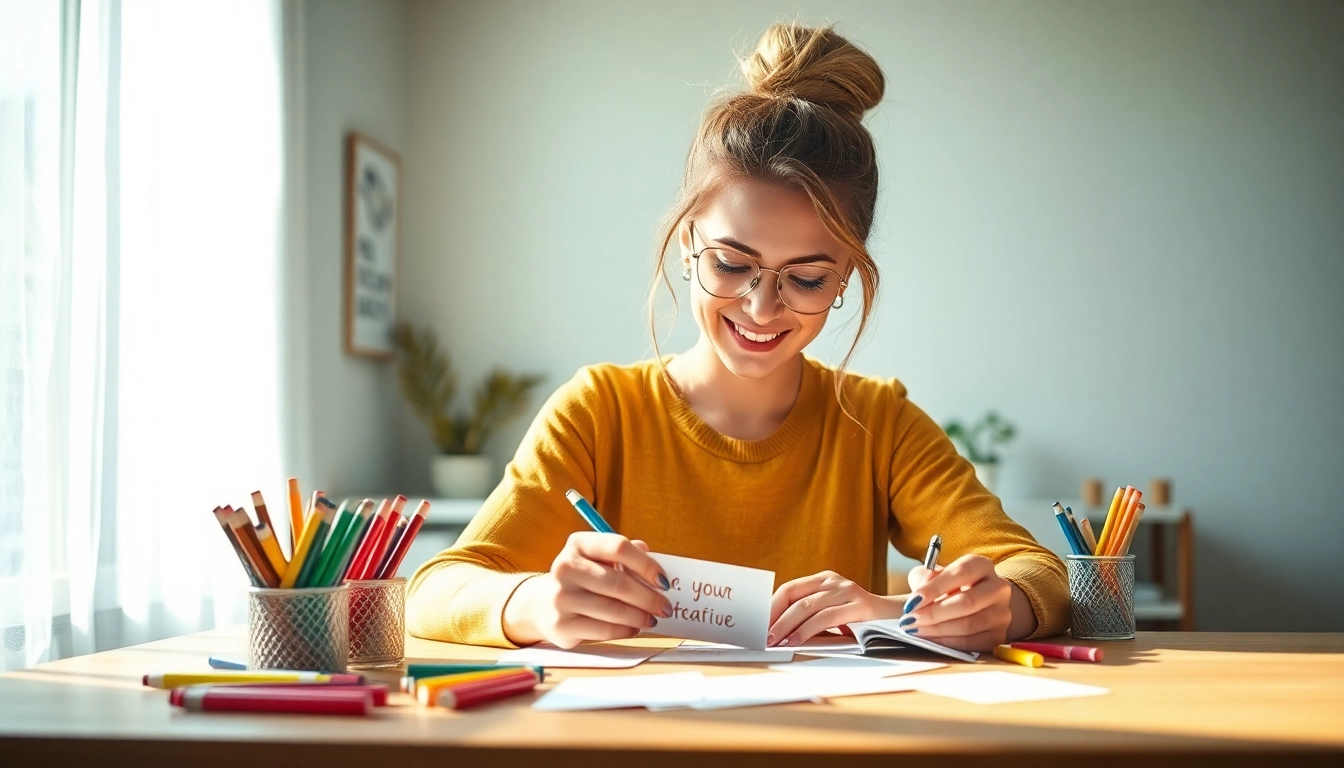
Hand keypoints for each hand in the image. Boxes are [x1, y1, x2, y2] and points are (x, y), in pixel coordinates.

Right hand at [503, 532, 672, 648]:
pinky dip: (625, 630)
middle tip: (665, 607)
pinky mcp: (561, 625)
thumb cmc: (583, 578)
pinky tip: (634, 628)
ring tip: (652, 619)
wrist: (544, 604)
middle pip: (618, 582)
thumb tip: (655, 562)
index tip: (664, 581)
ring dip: (640, 617)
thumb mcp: (599, 558)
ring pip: (613, 610)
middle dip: (649, 597)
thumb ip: (626, 555)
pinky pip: (603, 630)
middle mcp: (565, 567)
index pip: (618, 547)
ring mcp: (561, 597)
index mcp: (578, 544)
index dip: (647, 564)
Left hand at [767, 570, 898, 646]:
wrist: (899, 619)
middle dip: (774, 617)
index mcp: (824, 579)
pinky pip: (826, 617)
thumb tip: (778, 635)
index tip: (758, 623)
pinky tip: (797, 640)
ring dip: (787, 625)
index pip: (789, 589)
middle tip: (762, 635)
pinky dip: (807, 630)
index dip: (771, 606)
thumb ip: (811, 617)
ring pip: (807, 606)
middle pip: (794, 596)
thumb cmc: (861, 621)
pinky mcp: (860, 605)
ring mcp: (847, 590)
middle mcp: (834, 581)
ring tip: (775, 641)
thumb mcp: (833, 614)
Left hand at [900, 554, 1012, 651]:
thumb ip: (924, 576)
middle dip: (934, 613)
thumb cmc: (949, 587)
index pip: (962, 572)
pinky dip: (948, 643)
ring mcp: (1001, 613)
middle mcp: (998, 588)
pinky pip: (972, 643)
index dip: (935, 588)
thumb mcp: (934, 575)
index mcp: (982, 565)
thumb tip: (921, 587)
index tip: (912, 602)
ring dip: (937, 630)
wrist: (975, 605)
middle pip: (967, 602)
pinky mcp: (998, 635)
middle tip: (910, 620)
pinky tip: (930, 640)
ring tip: (915, 630)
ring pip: (969, 625)